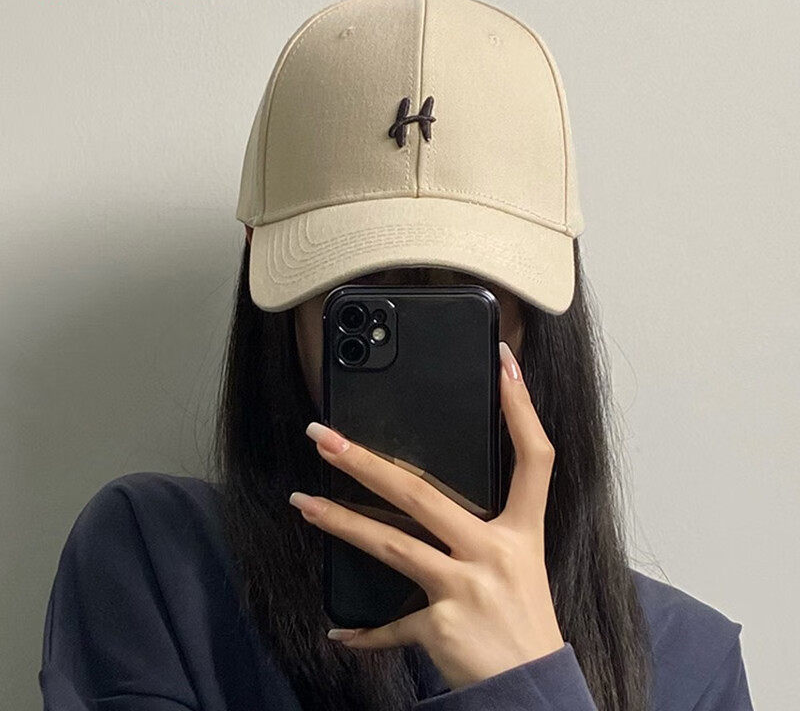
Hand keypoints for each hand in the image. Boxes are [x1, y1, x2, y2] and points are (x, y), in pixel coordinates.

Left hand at [290, 340, 564, 690]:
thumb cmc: (524, 622)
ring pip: (392, 544)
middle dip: (367, 461)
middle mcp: (496, 552)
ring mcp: (467, 588)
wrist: (532, 692)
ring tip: (302, 502)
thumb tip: (431, 498)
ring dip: (340, 521)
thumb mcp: (521, 564)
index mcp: (523, 531)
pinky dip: (364, 630)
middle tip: (325, 437)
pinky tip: (339, 629)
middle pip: (424, 493)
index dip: (522, 408)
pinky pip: (391, 623)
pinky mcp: (442, 626)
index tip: (504, 364)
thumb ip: (485, 527)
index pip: (533, 457)